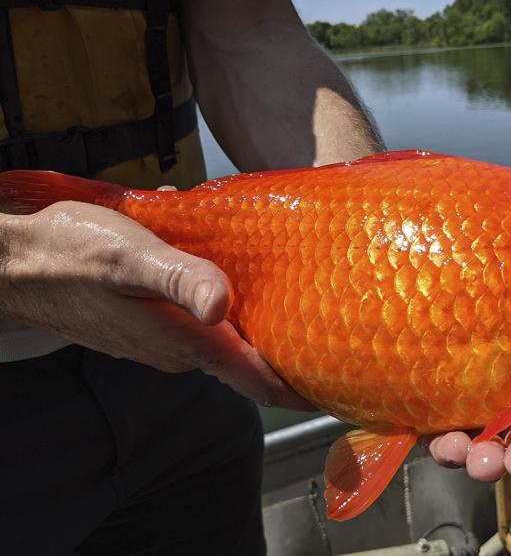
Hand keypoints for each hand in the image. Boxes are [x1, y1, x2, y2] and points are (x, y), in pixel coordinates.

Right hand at [0, 199, 311, 409]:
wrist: (17, 263)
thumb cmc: (69, 253)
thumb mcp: (128, 255)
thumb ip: (178, 279)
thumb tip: (224, 305)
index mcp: (185, 341)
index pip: (258, 382)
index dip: (302, 390)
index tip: (342, 391)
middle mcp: (180, 352)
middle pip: (251, 368)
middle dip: (292, 361)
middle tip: (339, 342)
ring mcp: (165, 344)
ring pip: (230, 349)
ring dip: (265, 339)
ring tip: (307, 317)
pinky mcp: (154, 330)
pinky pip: (207, 334)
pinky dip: (235, 324)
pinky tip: (250, 297)